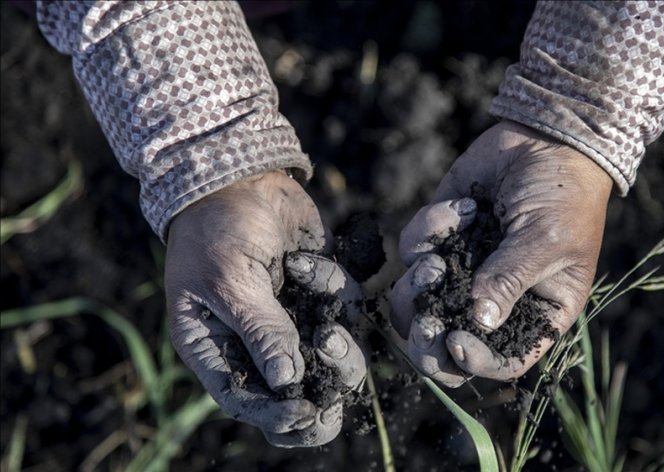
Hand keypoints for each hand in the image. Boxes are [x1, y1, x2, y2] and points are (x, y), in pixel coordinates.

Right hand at [165, 171, 366, 446]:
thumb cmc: (217, 228)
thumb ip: (262, 330)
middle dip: (322, 391)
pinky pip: (345, 309)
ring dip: (338, 337)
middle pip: (295, 392)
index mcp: (215, 348)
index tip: (307, 412)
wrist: (242, 176)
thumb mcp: (231, 280)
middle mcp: (254, 341)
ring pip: (330, 357)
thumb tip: (288, 383)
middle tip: (335, 379)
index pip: (245, 400)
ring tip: (321, 295)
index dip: (277, 416)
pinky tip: (308, 260)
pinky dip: (335, 287)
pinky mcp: (320, 294)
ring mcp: (292, 318)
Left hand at [390, 121, 611, 386]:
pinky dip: (430, 229)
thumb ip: (510, 278)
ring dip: (417, 286)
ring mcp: (460, 270)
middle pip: (444, 346)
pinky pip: (412, 250)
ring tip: (438, 259)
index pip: (501, 361)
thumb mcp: (547, 238)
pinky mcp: (437, 239)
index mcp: (533, 314)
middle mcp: (492, 300)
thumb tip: (477, 320)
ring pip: (415, 304)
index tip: (454, 341)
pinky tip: (463, 206)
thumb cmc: (564, 193)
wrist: (545, 137)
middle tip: (425, 319)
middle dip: (426, 339)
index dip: (474, 363)